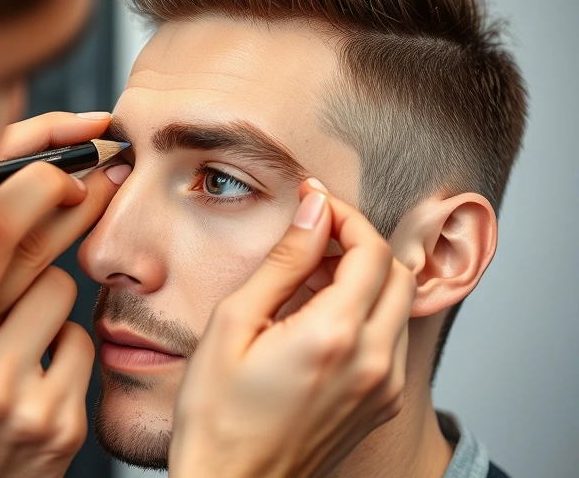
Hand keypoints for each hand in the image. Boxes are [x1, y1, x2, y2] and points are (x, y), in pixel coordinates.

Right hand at [0, 112, 129, 477]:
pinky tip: (42, 378)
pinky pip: (84, 344)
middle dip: (81, 204)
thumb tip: (16, 182)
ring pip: (66, 296)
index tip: (67, 165)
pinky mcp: (59, 424)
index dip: (37, 183)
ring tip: (22, 342)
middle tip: (108, 177)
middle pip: (38, 255)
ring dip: (53, 304)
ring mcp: (17, 398)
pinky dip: (68, 350)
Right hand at [169, 180, 413, 477]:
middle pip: (397, 272)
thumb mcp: (233, 324)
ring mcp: (384, 387)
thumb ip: (283, 262)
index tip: (314, 203)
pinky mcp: (382, 404)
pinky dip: (367, 313)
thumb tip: (313, 210)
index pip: (370, 250)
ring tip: (309, 279)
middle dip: (360, 242)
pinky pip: (392, 339)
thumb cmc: (217, 415)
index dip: (344, 215)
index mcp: (335, 336)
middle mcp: (375, 362)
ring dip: (365, 277)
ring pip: (399, 304)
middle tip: (313, 237)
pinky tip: (319, 318)